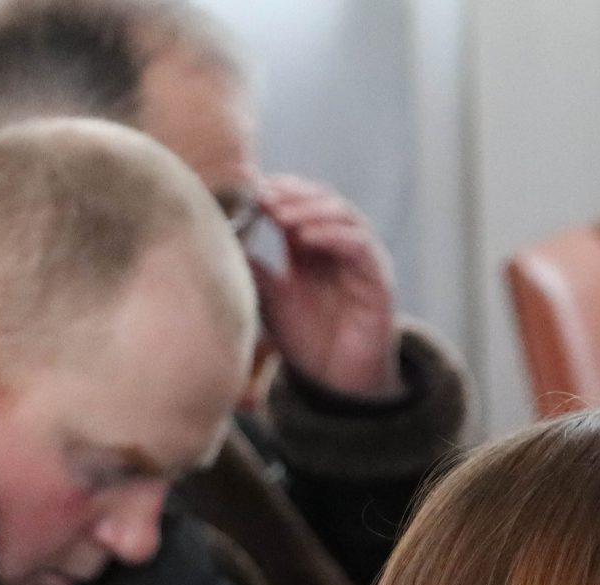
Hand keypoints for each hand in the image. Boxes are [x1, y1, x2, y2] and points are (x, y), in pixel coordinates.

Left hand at [248, 174, 401, 402]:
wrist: (334, 382)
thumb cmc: (304, 339)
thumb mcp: (269, 296)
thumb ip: (254, 266)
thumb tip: (220, 234)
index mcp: (312, 246)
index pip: (300, 201)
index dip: (277, 190)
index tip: (247, 187)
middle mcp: (340, 246)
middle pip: (322, 199)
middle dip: (293, 193)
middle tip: (264, 195)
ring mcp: (361, 260)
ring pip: (344, 214)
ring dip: (312, 209)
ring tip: (281, 214)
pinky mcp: (378, 279)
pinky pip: (360, 245)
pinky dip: (334, 236)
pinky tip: (306, 239)